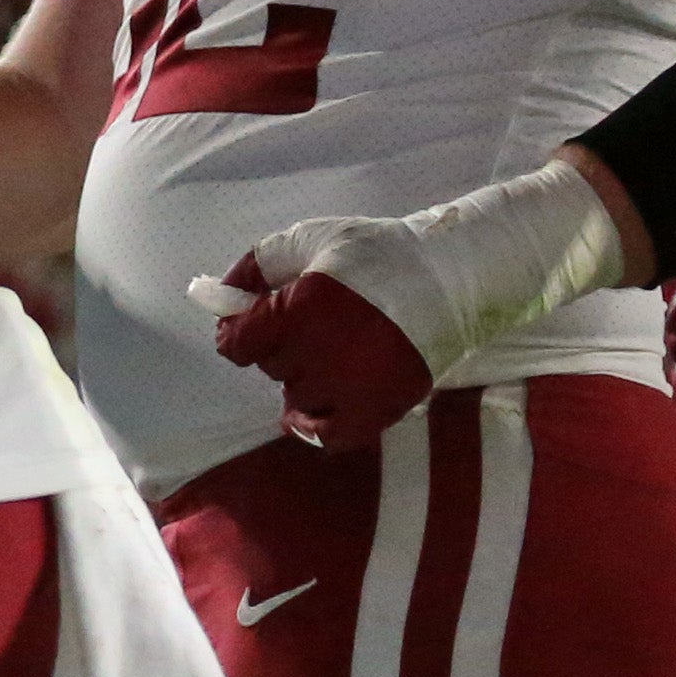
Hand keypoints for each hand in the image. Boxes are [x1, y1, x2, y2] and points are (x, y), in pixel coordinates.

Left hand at [196, 228, 439, 448]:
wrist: (452, 275)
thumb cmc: (377, 252)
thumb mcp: (311, 239)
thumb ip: (259, 265)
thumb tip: (223, 293)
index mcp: (299, 309)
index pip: (238, 343)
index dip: (236, 333)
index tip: (246, 325)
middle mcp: (320, 353)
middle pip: (271, 367)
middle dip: (279, 349)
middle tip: (308, 329)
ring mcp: (351, 386)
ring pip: (298, 398)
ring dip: (301, 381)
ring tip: (326, 358)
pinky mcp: (382, 407)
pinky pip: (332, 437)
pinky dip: (315, 431)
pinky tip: (309, 416)